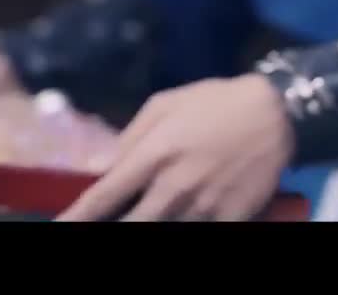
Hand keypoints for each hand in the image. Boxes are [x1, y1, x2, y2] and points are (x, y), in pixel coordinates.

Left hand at [56, 74, 294, 221]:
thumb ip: (128, 139)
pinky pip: (202, 234)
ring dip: (149, 226)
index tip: (60, 227)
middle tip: (99, 227)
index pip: (102, 198)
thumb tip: (97, 170)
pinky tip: (182, 219)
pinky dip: (186, 229)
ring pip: (163, 233)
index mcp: (152, 155)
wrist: (277, 113)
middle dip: (111, 229)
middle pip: (129, 227)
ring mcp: (203, 208)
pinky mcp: (232, 220)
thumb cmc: (213, 103)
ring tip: (150, 212)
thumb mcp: (164, 106)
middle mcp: (173, 187)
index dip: (75, 219)